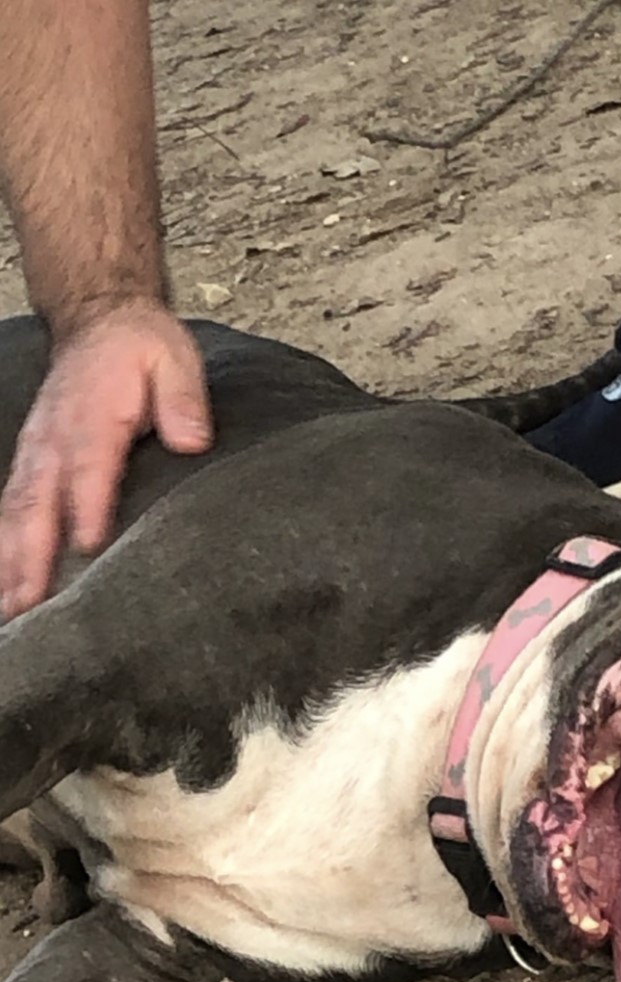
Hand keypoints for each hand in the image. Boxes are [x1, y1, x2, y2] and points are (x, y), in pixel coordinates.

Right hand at [0, 299, 211, 617]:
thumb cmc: (140, 349)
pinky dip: (4, 549)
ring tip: (13, 611)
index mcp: (93, 417)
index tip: (89, 545)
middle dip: (32, 554)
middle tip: (32, 603)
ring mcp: (36, 454)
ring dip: (10, 562)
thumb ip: (182, 400)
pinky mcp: (31, 465)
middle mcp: (54, 440)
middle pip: (39, 503)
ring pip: (17, 514)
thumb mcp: (174, 361)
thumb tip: (192, 438)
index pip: (90, 467)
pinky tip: (6, 586)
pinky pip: (11, 510)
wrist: (99, 322)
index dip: (88, 506)